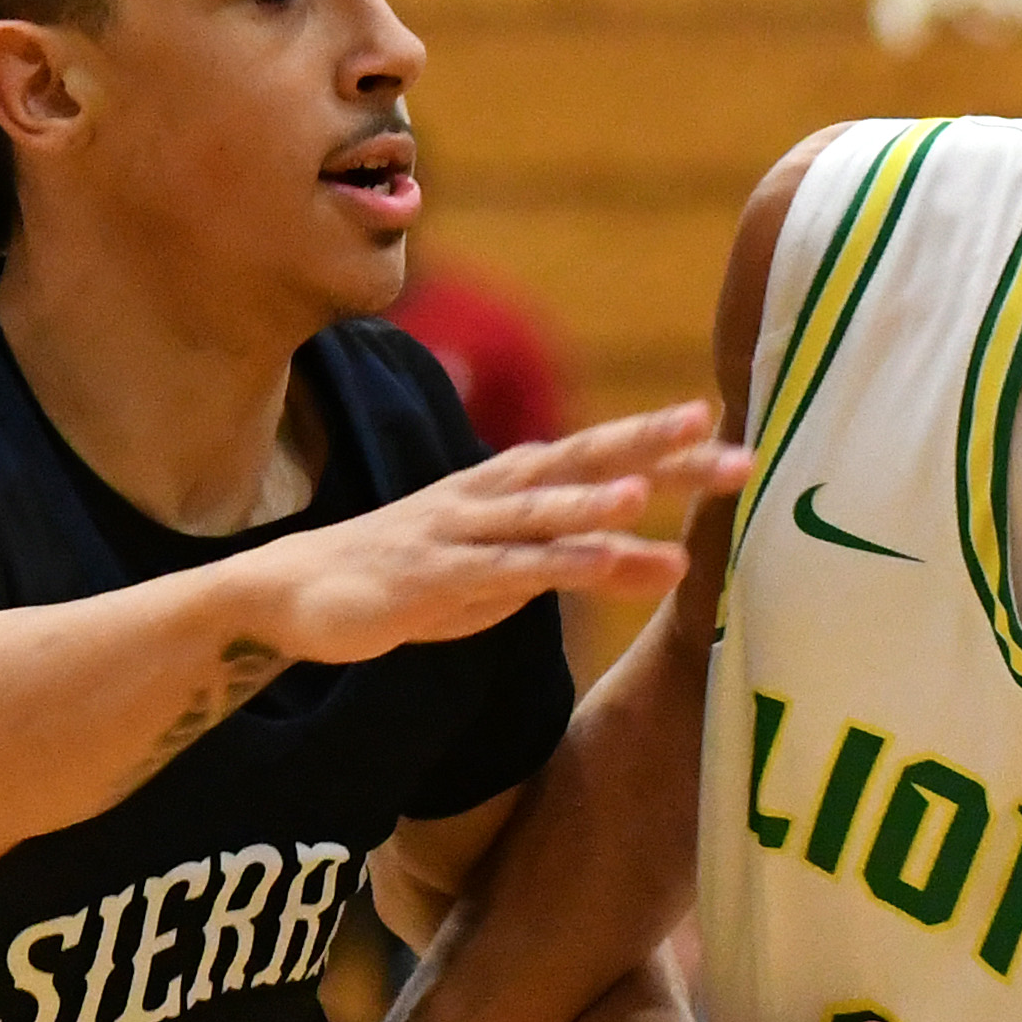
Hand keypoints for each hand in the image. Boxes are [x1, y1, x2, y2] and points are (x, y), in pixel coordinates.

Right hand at [255, 403, 747, 664]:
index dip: (661, 443)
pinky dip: (551, 565)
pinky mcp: (433, 576)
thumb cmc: (416, 577)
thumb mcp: (512, 575)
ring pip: (536, 511)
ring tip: (644, 489)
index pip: (597, 455)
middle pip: (579, 462)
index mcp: (512, 486)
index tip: (726, 429)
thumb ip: (593, 565)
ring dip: (590, 500)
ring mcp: (458, 531)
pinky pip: (500, 569)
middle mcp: (490, 494)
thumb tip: (673, 563)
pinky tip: (596, 563)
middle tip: (719, 438)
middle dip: (650, 451)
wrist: (295, 592)